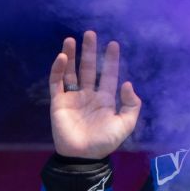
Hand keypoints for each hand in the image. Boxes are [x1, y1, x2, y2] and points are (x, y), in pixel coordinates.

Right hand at [48, 30, 142, 159]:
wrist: (83, 157)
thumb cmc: (104, 142)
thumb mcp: (125, 125)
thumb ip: (132, 105)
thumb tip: (127, 82)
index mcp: (105, 100)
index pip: (108, 75)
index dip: (111, 60)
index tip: (114, 44)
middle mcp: (89, 95)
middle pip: (89, 68)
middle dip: (90, 51)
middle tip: (91, 33)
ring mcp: (73, 97)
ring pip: (72, 72)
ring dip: (72, 55)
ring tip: (71, 39)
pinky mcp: (58, 102)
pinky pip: (57, 83)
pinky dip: (58, 69)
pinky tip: (62, 57)